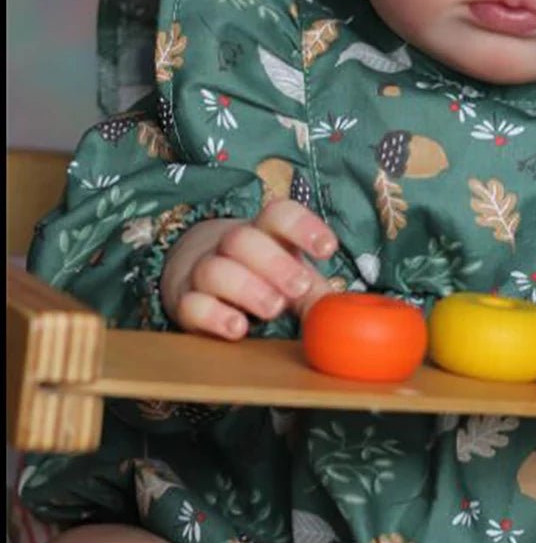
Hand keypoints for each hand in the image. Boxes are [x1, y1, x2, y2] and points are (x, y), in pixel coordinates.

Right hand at [160, 201, 338, 339]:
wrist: (197, 271)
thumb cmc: (261, 274)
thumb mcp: (290, 277)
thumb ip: (315, 293)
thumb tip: (345, 315)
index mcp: (264, 231)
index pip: (280, 214)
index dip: (304, 227)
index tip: (328, 249)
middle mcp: (230, 244)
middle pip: (243, 239)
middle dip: (275, 263)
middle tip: (299, 287)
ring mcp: (203, 270)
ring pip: (215, 270)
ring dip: (248, 288)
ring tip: (274, 308)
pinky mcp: (184, 301)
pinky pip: (192, 304)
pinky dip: (214, 316)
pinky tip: (238, 328)